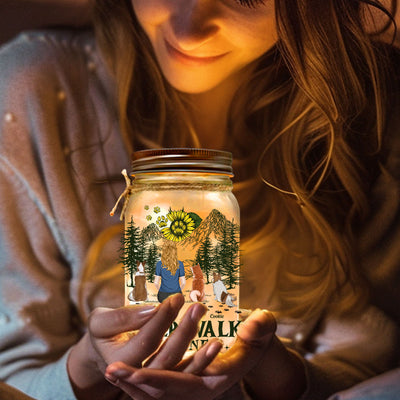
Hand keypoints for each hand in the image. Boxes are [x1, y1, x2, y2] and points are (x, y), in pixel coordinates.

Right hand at [68, 294, 210, 398]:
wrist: (105, 354)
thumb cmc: (103, 332)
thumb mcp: (101, 322)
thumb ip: (122, 317)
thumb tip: (151, 309)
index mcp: (121, 361)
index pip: (147, 340)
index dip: (163, 318)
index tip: (177, 297)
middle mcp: (140, 377)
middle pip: (168, 357)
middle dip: (185, 331)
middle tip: (199, 306)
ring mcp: (156, 384)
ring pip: (182, 372)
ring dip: (201, 355)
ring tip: (216, 336)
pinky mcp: (169, 382)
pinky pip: (188, 375)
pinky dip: (204, 363)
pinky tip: (217, 346)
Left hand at [104, 309, 276, 399]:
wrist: (254, 346)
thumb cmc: (257, 335)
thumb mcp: (263, 328)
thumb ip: (261, 327)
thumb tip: (249, 328)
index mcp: (220, 378)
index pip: (187, 385)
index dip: (162, 381)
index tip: (136, 373)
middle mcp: (203, 389)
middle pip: (166, 393)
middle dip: (137, 383)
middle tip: (112, 369)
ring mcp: (192, 389)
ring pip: (157, 395)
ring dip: (133, 385)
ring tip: (111, 372)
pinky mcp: (184, 383)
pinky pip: (157, 391)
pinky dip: (138, 384)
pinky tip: (120, 374)